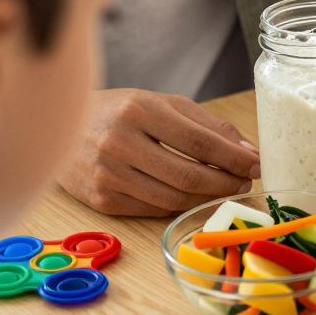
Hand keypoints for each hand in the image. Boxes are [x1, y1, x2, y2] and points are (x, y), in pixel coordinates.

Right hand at [58, 89, 259, 215]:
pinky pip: (154, 210)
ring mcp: (106, 174)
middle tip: (245, 181)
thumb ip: (208, 126)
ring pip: (174, 199)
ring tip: (224, 188)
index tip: (257, 165)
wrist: (57, 126)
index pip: (201, 143)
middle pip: (190, 176)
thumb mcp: (164, 104)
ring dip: (208, 198)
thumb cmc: (120, 112)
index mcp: (139, 110)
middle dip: (226, 183)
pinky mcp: (100, 199)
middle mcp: (119, 143)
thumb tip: (249, 153)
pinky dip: (180, 206)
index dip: (235, 159)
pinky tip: (192, 196)